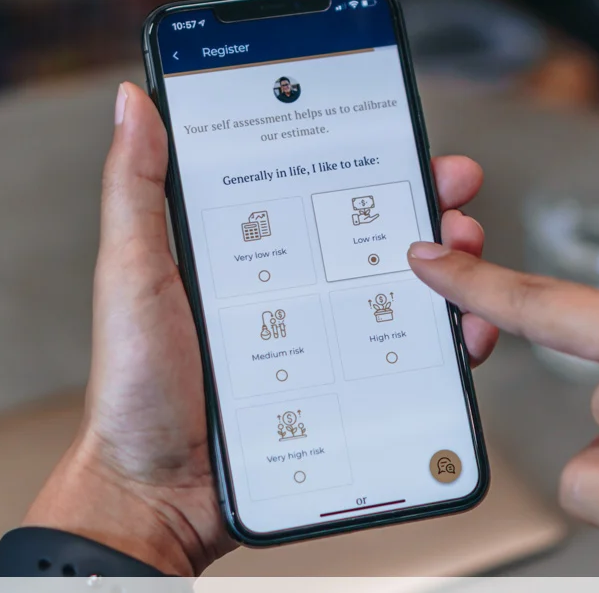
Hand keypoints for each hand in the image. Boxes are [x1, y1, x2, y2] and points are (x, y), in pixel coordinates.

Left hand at [23, 82, 494, 575]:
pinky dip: (445, 341)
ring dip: (446, 267)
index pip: (313, 190)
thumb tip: (135, 104)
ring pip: (399, 292)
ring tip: (466, 250)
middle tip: (451, 190)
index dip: (361, 160)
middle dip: (421, 205)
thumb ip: (136, 191)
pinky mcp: (344, 392)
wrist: (156, 493)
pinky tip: (462, 330)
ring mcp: (322, 343)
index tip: (400, 137)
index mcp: (246, 254)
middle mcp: (291, 291)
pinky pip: (406, 360)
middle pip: (369, 235)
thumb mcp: (132, 274)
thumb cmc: (135, 385)